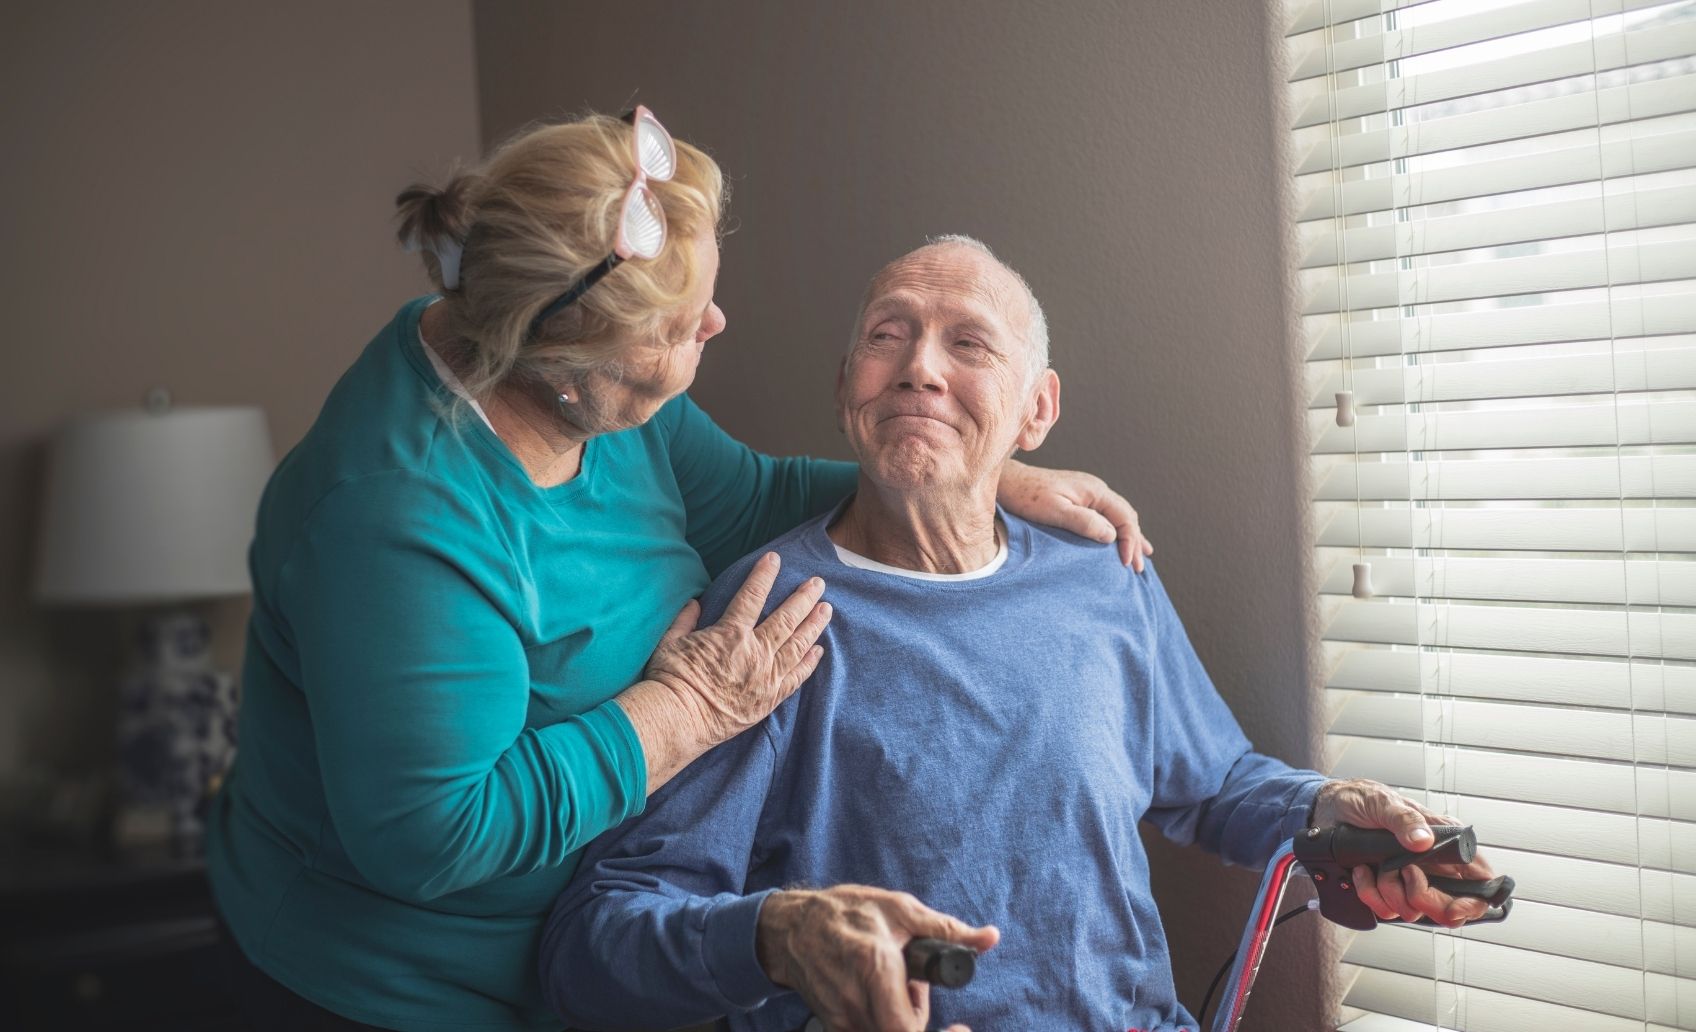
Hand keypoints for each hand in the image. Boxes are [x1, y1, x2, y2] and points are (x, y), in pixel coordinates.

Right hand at [643, 552, 829, 749]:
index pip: (752, 596)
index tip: (775, 559)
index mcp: (730, 634)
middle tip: (818, 583)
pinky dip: (809, 662)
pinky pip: (796, 677)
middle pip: (786, 619)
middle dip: (804, 598)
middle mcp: (755, 652)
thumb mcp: (670, 642)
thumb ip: (685, 620)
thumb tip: (694, 603)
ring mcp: (766, 676)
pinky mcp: (770, 699)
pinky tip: (818, 650)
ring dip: (814, 625)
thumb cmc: (670, 680)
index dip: (764, 575)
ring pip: (798, 645)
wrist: (678, 721)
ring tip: (826, 609)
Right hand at [757, 885, 997, 1031]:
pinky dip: (882, 1019)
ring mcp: (841, 1016)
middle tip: (916, 989)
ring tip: (895, 984)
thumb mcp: (899, 909)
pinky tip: (877, 994)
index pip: (907, 1027)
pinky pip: (867, 1031)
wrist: (792, 927)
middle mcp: (855, 999)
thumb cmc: (846, 912)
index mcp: (874, 966)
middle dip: (918, 1017)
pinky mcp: (833, 1024)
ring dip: (901, 1018)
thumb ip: (946, 929)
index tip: (959, 1028)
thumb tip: (989, 937)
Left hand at [997, 459, 1153, 570]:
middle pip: (1126, 517)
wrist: (1009, 483)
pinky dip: (1116, 530)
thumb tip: (1111, 536)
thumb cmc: (1027, 497)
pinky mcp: (1078, 500)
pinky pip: (1105, 516)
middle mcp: (1096, 490)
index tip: (1127, 563)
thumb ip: (1084, 522)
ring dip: (1129, 537)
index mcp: (1094, 491)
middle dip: (1135, 542)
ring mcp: (1088, 494)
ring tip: (1140, 557)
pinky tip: (1117, 541)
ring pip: (1118, 516)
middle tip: (1138, 568)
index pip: (1124, 517)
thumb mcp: (1055, 511)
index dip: (1130, 541)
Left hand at [1312, 778, 1498, 927]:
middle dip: (1425, 899)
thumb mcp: (1383, 803)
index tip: (1455, 908)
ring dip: (1391, 892)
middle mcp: (1431, 866)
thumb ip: (1404, 820)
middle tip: (1406, 875)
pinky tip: (1362, 872)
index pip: (1480, 881)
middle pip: (1449, 908)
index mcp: (1443, 842)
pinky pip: (1385, 910)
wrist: (1326, 809)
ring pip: (1413, 912)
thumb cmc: (1361, 799)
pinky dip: (1370, 894)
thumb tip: (1423, 840)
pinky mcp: (1385, 889)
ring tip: (1377, 866)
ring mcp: (1407, 881)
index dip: (1475, 902)